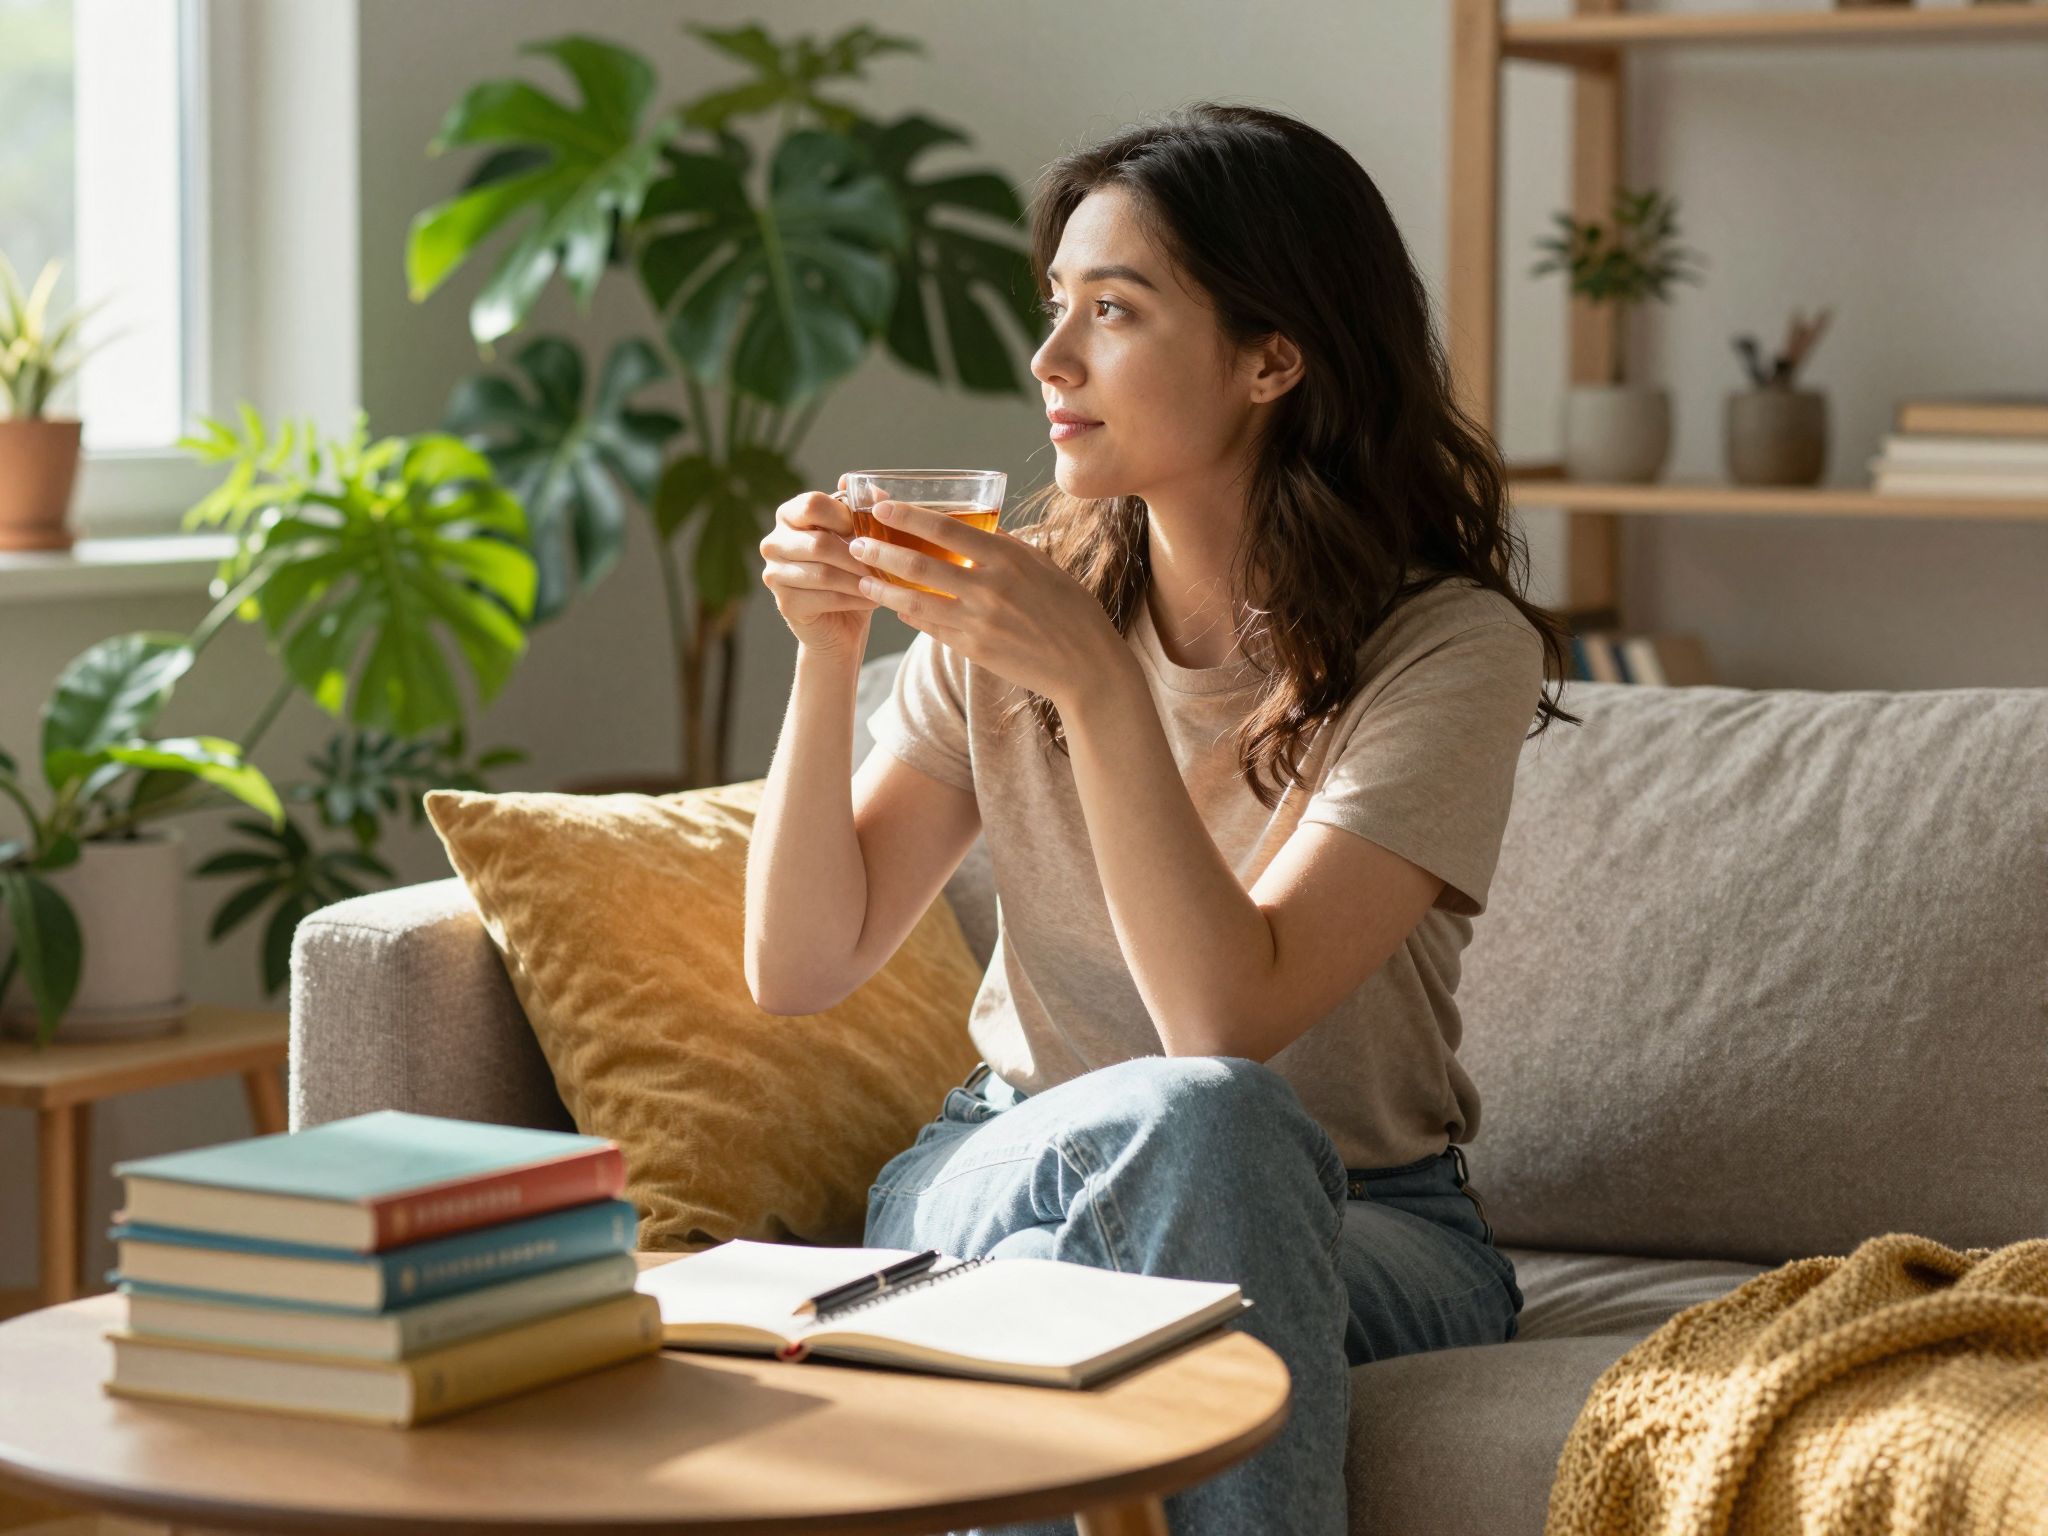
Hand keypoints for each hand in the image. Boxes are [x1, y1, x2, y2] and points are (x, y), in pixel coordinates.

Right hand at [760, 472, 879, 657]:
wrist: (842, 623)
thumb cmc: (851, 571)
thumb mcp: (859, 536)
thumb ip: (865, 510)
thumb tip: (877, 490)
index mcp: (789, 516)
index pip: (812, 504)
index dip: (844, 516)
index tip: (868, 530)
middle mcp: (774, 542)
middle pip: (819, 543)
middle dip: (858, 555)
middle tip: (887, 563)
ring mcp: (774, 574)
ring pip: (824, 573)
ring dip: (860, 579)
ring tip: (884, 582)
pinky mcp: (785, 604)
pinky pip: (825, 598)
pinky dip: (854, 599)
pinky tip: (873, 599)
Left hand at [847, 501, 1129, 710]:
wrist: (1086, 666)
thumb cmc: (1070, 610)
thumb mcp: (1043, 566)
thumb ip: (1006, 547)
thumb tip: (975, 528)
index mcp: (1008, 558)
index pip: (946, 528)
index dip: (907, 515)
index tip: (880, 505)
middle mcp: (990, 588)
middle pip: (920, 564)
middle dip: (881, 551)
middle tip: (854, 544)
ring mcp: (979, 622)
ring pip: (916, 601)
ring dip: (883, 589)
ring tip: (862, 580)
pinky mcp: (974, 650)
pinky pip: (931, 629)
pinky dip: (911, 616)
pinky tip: (896, 607)